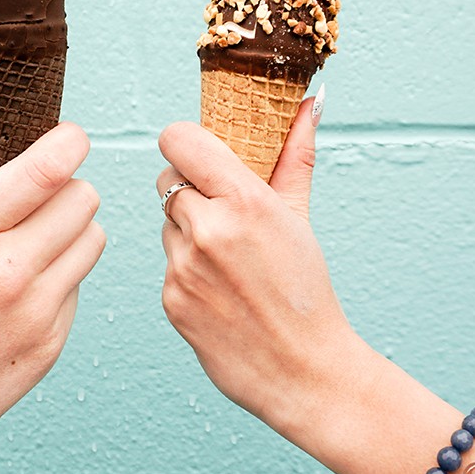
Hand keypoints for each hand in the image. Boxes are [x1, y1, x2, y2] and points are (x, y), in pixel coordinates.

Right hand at [0, 123, 105, 473]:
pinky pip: (76, 289)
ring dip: (68, 232)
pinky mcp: (48, 348)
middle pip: (83, 198)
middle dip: (63, 188)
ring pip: (91, 241)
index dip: (67, 142)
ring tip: (26, 245)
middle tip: (34, 199)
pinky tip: (14, 296)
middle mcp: (6, 272)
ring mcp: (33, 314)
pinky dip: (57, 281)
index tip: (67, 138)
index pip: (47, 169)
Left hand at [156, 101, 365, 442]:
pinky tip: (220, 290)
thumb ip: (295, 155)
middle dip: (189, 189)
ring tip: (228, 259)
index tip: (200, 156)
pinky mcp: (170, 300)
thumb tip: (308, 103)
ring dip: (187, 231)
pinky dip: (186, 270)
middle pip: (167, 179)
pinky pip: (166, 264)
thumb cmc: (307, 290)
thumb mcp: (300, 217)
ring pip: (165, 223)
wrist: (305, 370)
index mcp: (245, 201)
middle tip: (222, 212)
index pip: (180, 141)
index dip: (186, 145)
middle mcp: (208, 230)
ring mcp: (184, 267)